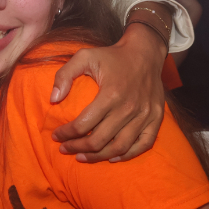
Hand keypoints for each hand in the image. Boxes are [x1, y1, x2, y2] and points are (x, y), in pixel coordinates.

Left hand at [49, 23, 165, 162]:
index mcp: (111, 94)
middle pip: (99, 140)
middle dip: (77, 148)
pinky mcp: (156, 118)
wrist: (144, 52)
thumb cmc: (111, 56)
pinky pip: (143, 145)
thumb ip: (64, 75)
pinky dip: (127, 155)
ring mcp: (145, 115)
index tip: (56, 136)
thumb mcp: (84, 56)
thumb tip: (53, 99)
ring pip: (119, 147)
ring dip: (98, 156)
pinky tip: (111, 157)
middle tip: (65, 149)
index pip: (83, 124)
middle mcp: (129, 107)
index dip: (66, 134)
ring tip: (82, 157)